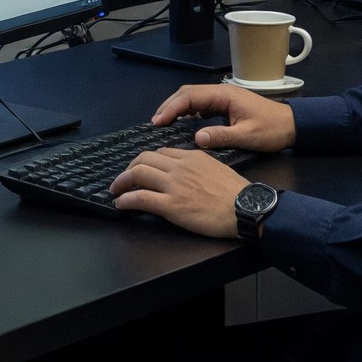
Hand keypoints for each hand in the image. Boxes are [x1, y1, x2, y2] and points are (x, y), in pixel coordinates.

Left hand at [109, 146, 250, 235]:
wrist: (245, 208)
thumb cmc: (236, 193)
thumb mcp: (217, 168)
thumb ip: (199, 166)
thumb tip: (188, 171)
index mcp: (191, 157)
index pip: (161, 152)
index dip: (147, 160)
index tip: (141, 168)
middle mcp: (179, 167)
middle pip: (144, 159)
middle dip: (129, 167)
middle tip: (124, 178)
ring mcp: (173, 185)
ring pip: (138, 174)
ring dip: (121, 181)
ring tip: (116, 190)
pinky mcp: (171, 205)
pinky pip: (140, 198)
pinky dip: (126, 199)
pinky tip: (121, 203)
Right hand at [152, 83, 295, 152]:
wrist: (293, 125)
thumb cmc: (272, 130)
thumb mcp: (248, 136)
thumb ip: (221, 136)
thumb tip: (196, 138)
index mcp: (224, 95)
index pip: (190, 96)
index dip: (171, 108)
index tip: (158, 122)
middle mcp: (222, 92)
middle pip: (188, 93)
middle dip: (169, 106)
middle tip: (155, 122)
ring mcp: (224, 97)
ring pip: (193, 97)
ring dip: (177, 107)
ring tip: (163, 122)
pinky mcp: (226, 105)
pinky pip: (201, 104)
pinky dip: (187, 110)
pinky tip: (182, 122)